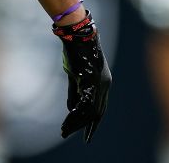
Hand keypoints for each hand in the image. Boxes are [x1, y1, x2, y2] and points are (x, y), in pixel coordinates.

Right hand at [53, 10, 110, 142]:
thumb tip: (72, 109)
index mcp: (104, 82)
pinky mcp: (91, 80)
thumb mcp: (75, 74)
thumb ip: (75, 91)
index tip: (87, 134)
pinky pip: (84, 104)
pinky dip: (74, 116)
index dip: (93, 122)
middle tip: (69, 134)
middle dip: (84, 127)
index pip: (101, 108)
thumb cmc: (75, 50)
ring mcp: (99, 83)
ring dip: (76, 124)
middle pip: (97, 113)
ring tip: (64, 131)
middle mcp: (104, 84)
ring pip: (90, 112)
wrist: (76, 33)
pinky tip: (66, 121)